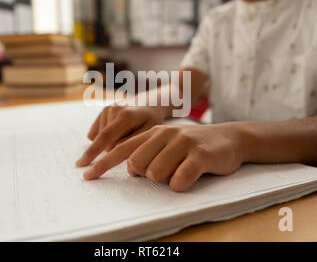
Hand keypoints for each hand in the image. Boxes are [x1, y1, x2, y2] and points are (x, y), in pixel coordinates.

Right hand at [75, 105, 165, 167]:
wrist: (149, 104)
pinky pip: (97, 133)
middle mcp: (113, 109)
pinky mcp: (103, 111)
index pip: (105, 138)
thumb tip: (116, 154)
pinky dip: (104, 137)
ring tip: (127, 132)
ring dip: (111, 142)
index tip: (82, 166)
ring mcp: (107, 109)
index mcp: (125, 116)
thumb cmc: (151, 121)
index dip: (93, 153)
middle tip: (130, 138)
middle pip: (103, 141)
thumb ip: (133, 144)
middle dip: (113, 148)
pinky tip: (118, 131)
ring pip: (100, 138)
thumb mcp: (149, 132)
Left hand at [82, 124, 243, 191]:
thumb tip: (129, 169)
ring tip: (182, 170)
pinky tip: (190, 177)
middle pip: (137, 165)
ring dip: (167, 180)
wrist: (230, 138)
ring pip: (156, 175)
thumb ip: (147, 152)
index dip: (102, 163)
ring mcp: (183, 143)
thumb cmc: (194, 147)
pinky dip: (181, 185)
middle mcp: (165, 134)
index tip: (86, 175)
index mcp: (153, 132)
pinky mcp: (200, 155)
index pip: (121, 148)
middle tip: (167, 170)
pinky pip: (179, 180)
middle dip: (147, 175)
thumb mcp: (168, 144)